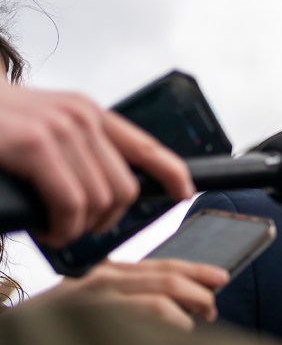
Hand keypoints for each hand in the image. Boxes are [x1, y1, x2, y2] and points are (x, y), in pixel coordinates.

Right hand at [0, 83, 193, 245]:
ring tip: (57, 232)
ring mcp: (59, 128)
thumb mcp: (41, 131)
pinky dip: (64, 228)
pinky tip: (48, 232)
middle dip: (107, 221)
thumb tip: (107, 191)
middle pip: (124, 188)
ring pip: (100, 201)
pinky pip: (72, 204)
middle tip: (77, 231)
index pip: (146, 146)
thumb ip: (76, 151)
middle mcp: (81, 116)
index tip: (183, 195)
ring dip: (80, 229)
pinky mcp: (34, 144)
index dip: (172, 173)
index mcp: (87, 112)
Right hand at [30, 259, 228, 329]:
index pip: (162, 265)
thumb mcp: (96, 300)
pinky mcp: (92, 315)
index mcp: (109, 271)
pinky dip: (168, 324)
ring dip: (188, 310)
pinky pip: (142, 314)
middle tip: (212, 307)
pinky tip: (176, 332)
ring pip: (160, 296)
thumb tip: (181, 303)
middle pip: (167, 277)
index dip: (196, 270)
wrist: (16, 337)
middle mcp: (103, 277)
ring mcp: (96, 297)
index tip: (220, 277)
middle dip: (199, 291)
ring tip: (197, 323)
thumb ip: (132, 295)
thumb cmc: (60, 323)